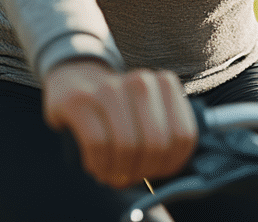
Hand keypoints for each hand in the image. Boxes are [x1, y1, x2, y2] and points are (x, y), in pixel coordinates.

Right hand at [42, 59, 197, 188]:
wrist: (74, 81)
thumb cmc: (118, 108)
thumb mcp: (149, 113)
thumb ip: (167, 136)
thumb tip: (164, 173)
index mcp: (165, 83)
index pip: (182, 137)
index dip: (169, 164)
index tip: (154, 171)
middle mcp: (141, 82)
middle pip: (155, 144)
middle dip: (143, 170)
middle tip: (129, 177)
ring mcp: (109, 88)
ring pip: (127, 145)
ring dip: (119, 171)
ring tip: (112, 175)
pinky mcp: (79, 99)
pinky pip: (97, 144)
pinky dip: (99, 164)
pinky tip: (96, 167)